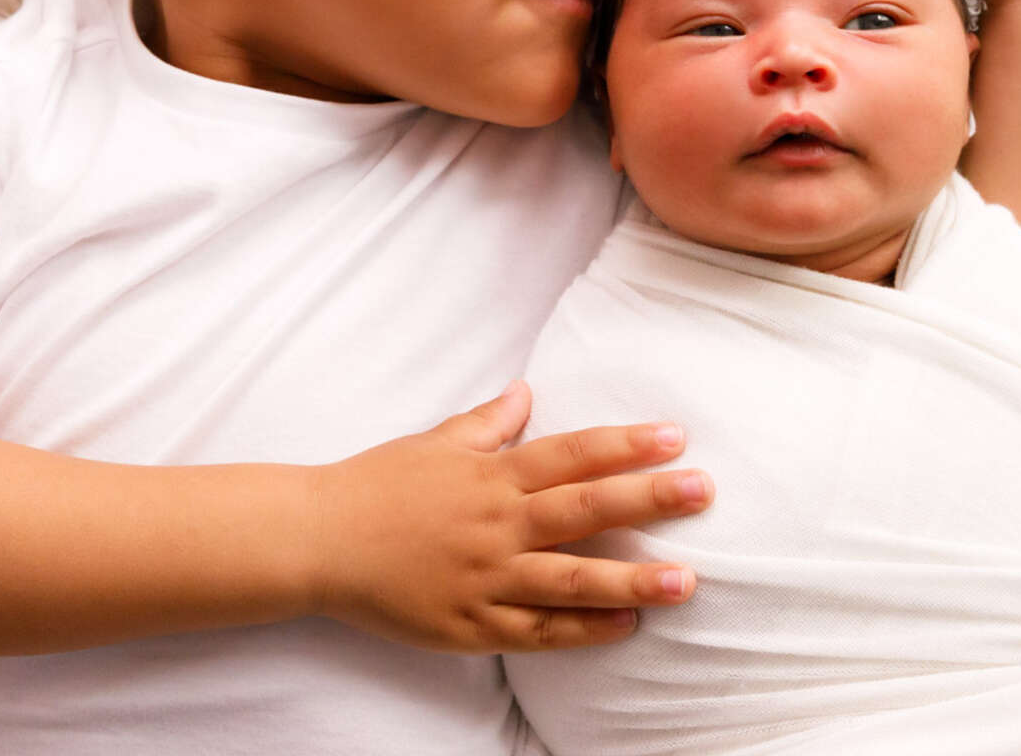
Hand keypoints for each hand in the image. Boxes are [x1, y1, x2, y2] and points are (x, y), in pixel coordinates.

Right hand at [309, 381, 710, 652]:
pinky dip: (582, 629)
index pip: (570, 453)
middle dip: (648, 499)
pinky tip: (626, 625)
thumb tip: (527, 390)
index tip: (674, 436)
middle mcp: (496, 524)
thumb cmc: (378, 484)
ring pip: (570, 578)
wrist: (318, 539)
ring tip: (686, 581)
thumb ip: (488, 422)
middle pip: (583, 508)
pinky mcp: (470, 623)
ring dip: (632, 578)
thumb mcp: (436, 441)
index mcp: (491, 474)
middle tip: (703, 491)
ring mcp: (486, 577)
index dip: (624, 444)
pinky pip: (536, 630)